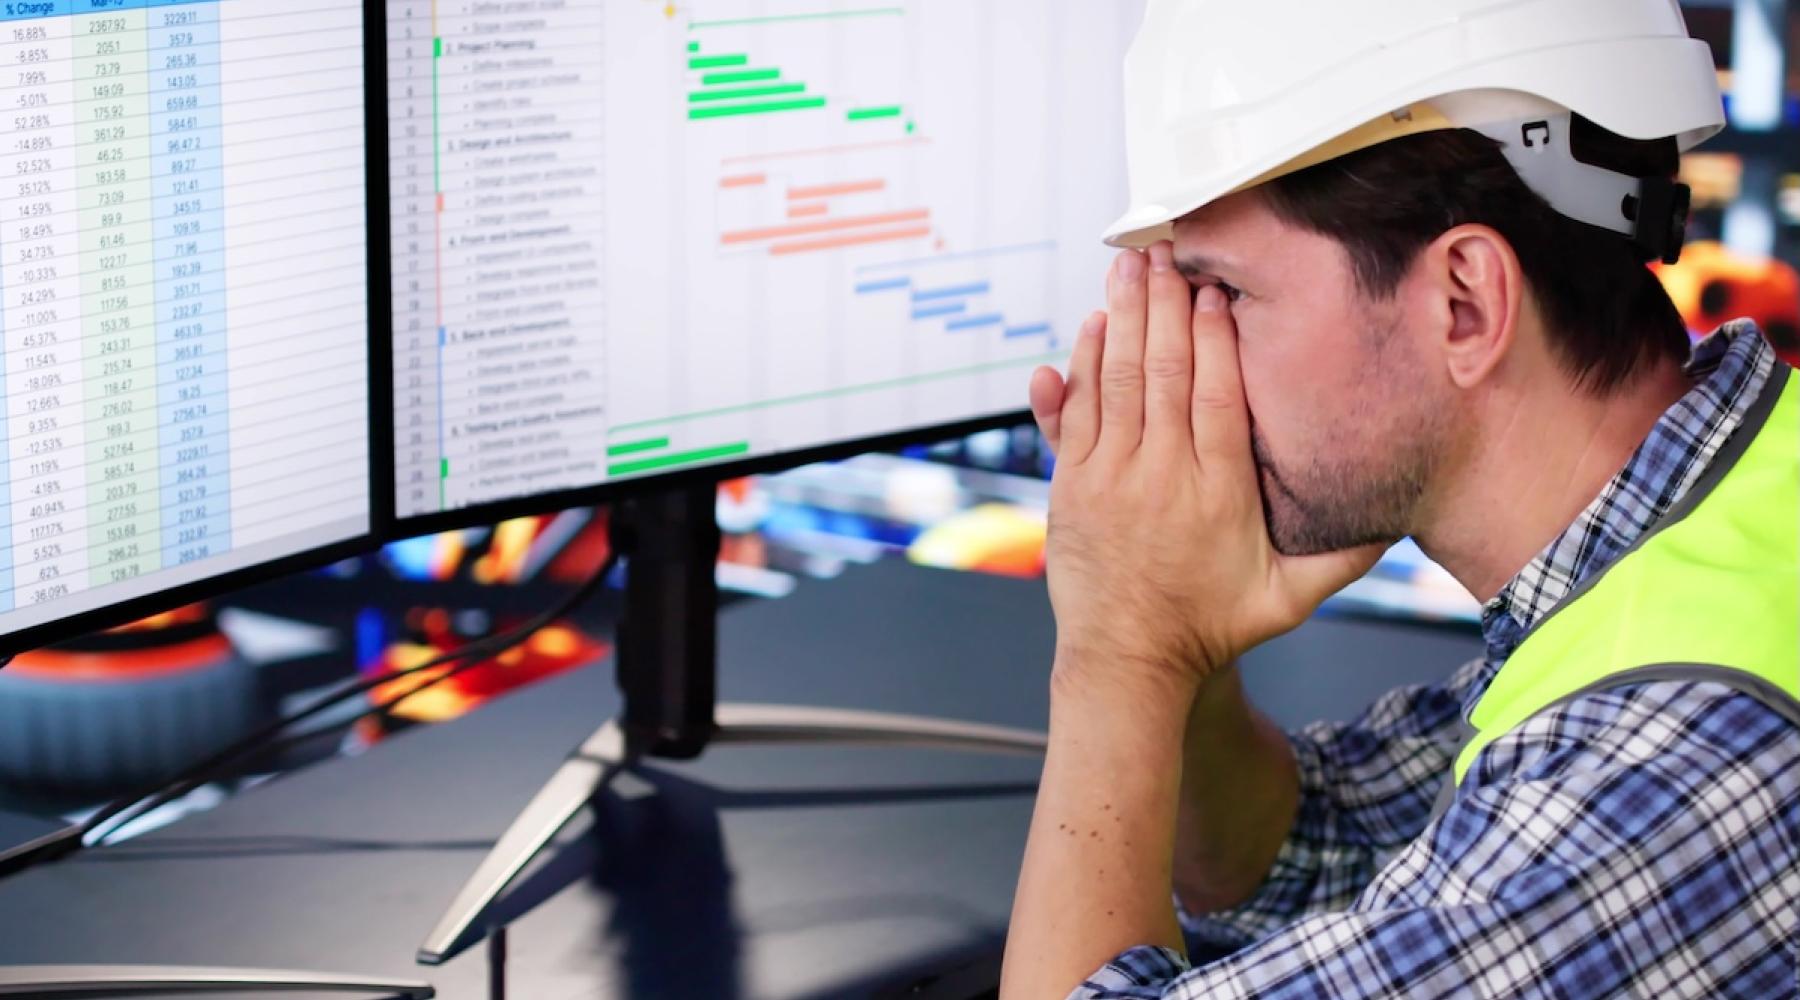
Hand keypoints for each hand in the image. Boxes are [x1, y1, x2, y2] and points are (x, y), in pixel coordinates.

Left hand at [1030, 243, 1383, 696]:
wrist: (1128, 663)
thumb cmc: (1208, 627)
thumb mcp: (1288, 599)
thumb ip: (1343, 556)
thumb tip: (1398, 515)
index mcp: (1217, 493)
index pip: (1218, 398)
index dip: (1217, 340)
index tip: (1219, 291)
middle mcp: (1161, 477)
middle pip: (1164, 372)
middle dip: (1167, 305)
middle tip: (1168, 250)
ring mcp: (1110, 478)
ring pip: (1117, 381)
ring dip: (1124, 318)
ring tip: (1131, 267)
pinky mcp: (1073, 486)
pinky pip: (1078, 414)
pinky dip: (1082, 367)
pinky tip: (1093, 327)